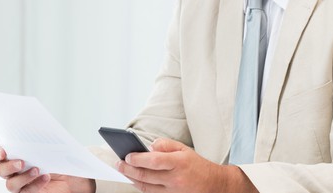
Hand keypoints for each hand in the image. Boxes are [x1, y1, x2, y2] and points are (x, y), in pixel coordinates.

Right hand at [0, 147, 95, 192]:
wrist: (73, 174)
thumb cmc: (60, 157)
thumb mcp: (52, 145)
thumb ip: (41, 139)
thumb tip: (34, 131)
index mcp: (16, 154)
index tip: (3, 151)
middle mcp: (15, 170)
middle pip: (1, 170)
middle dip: (9, 166)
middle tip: (21, 162)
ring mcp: (21, 183)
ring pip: (11, 184)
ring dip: (23, 177)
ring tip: (37, 170)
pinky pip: (26, 192)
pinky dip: (35, 184)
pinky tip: (45, 177)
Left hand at [116, 138, 256, 192]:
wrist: (213, 185)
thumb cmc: (197, 165)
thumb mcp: (184, 149)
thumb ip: (166, 145)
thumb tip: (150, 146)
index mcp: (179, 163)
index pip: (154, 160)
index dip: (138, 158)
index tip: (127, 155)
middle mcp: (175, 179)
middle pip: (146, 176)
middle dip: (129, 170)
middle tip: (119, 164)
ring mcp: (172, 191)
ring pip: (146, 187)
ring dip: (132, 179)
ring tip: (124, 171)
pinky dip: (141, 187)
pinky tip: (135, 180)